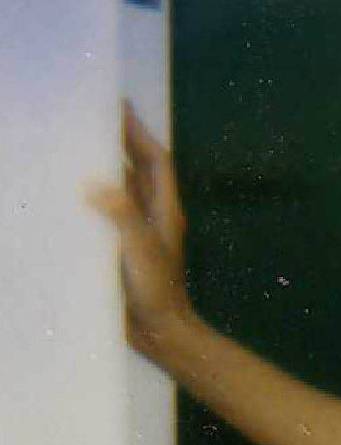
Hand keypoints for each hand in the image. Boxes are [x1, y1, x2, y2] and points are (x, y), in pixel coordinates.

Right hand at [87, 103, 193, 363]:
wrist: (161, 336)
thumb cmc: (158, 293)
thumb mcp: (142, 250)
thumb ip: (124, 215)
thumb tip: (97, 185)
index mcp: (164, 211)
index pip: (155, 161)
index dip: (139, 132)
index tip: (118, 106)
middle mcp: (153, 217)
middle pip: (136, 169)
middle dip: (118, 142)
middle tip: (88, 117)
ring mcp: (138, 233)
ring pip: (121, 190)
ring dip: (102, 168)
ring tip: (74, 146)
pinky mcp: (122, 249)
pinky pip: (107, 214)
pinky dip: (92, 198)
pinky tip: (69, 192)